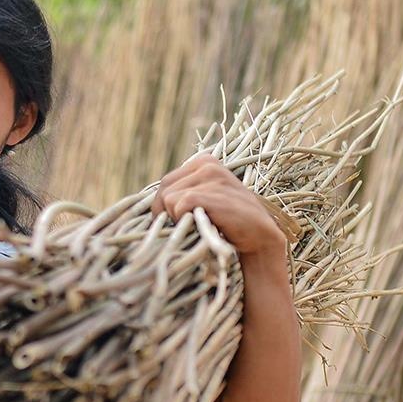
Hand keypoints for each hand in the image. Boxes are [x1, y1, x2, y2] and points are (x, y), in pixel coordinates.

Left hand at [150, 153, 289, 257]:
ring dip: (180, 219)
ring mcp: (212, 175)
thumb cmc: (227, 224)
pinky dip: (186, 221)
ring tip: (202, 225)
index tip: (178, 222)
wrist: (259, 239)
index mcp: (203, 161)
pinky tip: (205, 226)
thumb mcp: (203, 202)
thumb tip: (144, 206)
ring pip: (169, 200)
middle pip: (164, 192)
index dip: (164, 208)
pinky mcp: (213, 192)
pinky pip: (179, 205)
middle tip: (192, 226)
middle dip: (170, 214)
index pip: (165, 183)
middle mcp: (207, 163)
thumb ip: (181, 194)